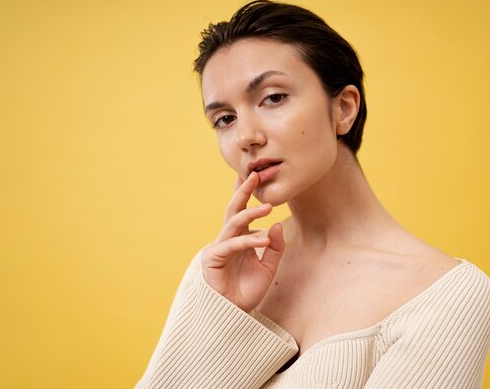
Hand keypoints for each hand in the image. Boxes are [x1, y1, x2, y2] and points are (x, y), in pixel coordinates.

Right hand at [201, 171, 285, 311]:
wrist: (232, 315)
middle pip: (234, 209)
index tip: (256, 175)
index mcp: (240, 239)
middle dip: (244, 191)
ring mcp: (219, 247)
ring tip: (268, 206)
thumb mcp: (269, 268)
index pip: (244, 211)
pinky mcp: (213, 258)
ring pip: (234, 223)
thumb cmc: (247, 291)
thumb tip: (276, 224)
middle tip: (254, 174)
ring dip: (251, 213)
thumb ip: (274, 247)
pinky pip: (233, 245)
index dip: (249, 194)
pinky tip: (263, 240)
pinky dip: (248, 241)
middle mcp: (228, 239)